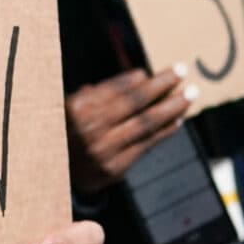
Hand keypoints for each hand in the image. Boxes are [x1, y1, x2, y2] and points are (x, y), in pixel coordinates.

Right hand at [66, 66, 194, 191]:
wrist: (53, 174)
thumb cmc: (66, 132)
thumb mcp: (71, 107)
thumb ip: (100, 93)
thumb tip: (139, 77)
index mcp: (76, 108)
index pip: (116, 89)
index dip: (139, 79)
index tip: (156, 70)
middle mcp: (90, 129)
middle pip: (135, 103)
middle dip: (161, 85)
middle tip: (183, 70)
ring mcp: (104, 150)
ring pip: (145, 124)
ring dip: (172, 108)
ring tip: (189, 95)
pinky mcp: (115, 168)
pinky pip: (146, 145)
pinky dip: (164, 131)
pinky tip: (177, 120)